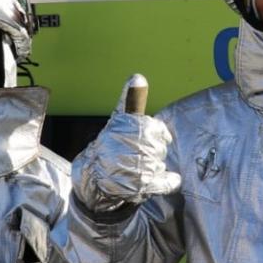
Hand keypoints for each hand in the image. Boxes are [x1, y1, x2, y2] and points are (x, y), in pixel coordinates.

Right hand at [73, 75, 181, 213]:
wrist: (92, 180)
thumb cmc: (110, 146)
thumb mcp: (119, 120)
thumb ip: (131, 100)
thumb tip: (138, 76)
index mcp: (124, 127)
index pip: (155, 128)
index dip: (154, 133)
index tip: (146, 136)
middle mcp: (128, 146)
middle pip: (159, 147)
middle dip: (152, 151)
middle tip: (136, 155)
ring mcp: (134, 166)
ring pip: (160, 163)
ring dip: (154, 166)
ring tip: (137, 168)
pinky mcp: (140, 186)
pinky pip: (165, 182)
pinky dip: (169, 181)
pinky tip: (168, 179)